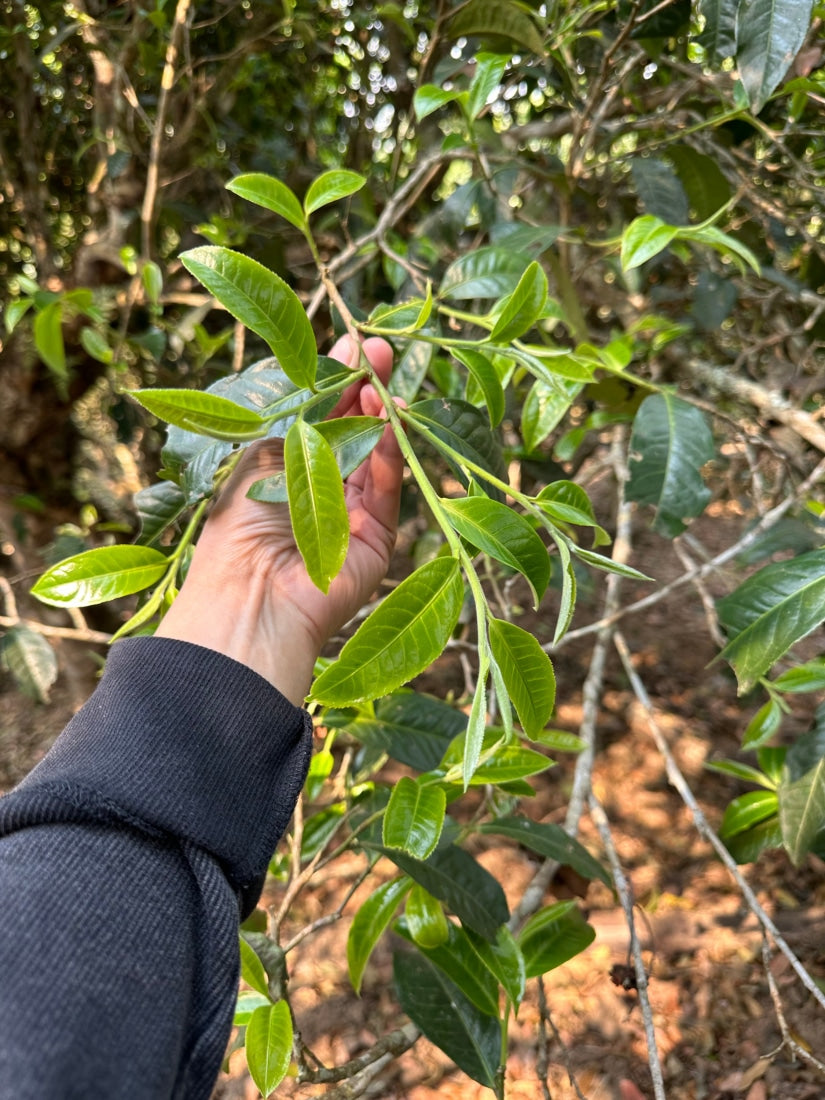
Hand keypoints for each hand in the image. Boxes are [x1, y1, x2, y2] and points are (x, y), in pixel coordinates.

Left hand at [155, 336, 403, 703]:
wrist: (250, 593)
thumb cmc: (241, 519)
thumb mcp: (270, 448)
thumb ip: (309, 405)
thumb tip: (339, 355)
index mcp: (288, 470)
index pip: (323, 418)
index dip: (340, 382)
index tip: (356, 344)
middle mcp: (323, 492)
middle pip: (355, 432)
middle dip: (367, 390)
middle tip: (380, 350)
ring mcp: (353, 517)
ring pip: (377, 456)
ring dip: (381, 416)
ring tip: (384, 380)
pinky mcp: (378, 540)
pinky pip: (388, 488)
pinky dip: (390, 454)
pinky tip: (389, 419)